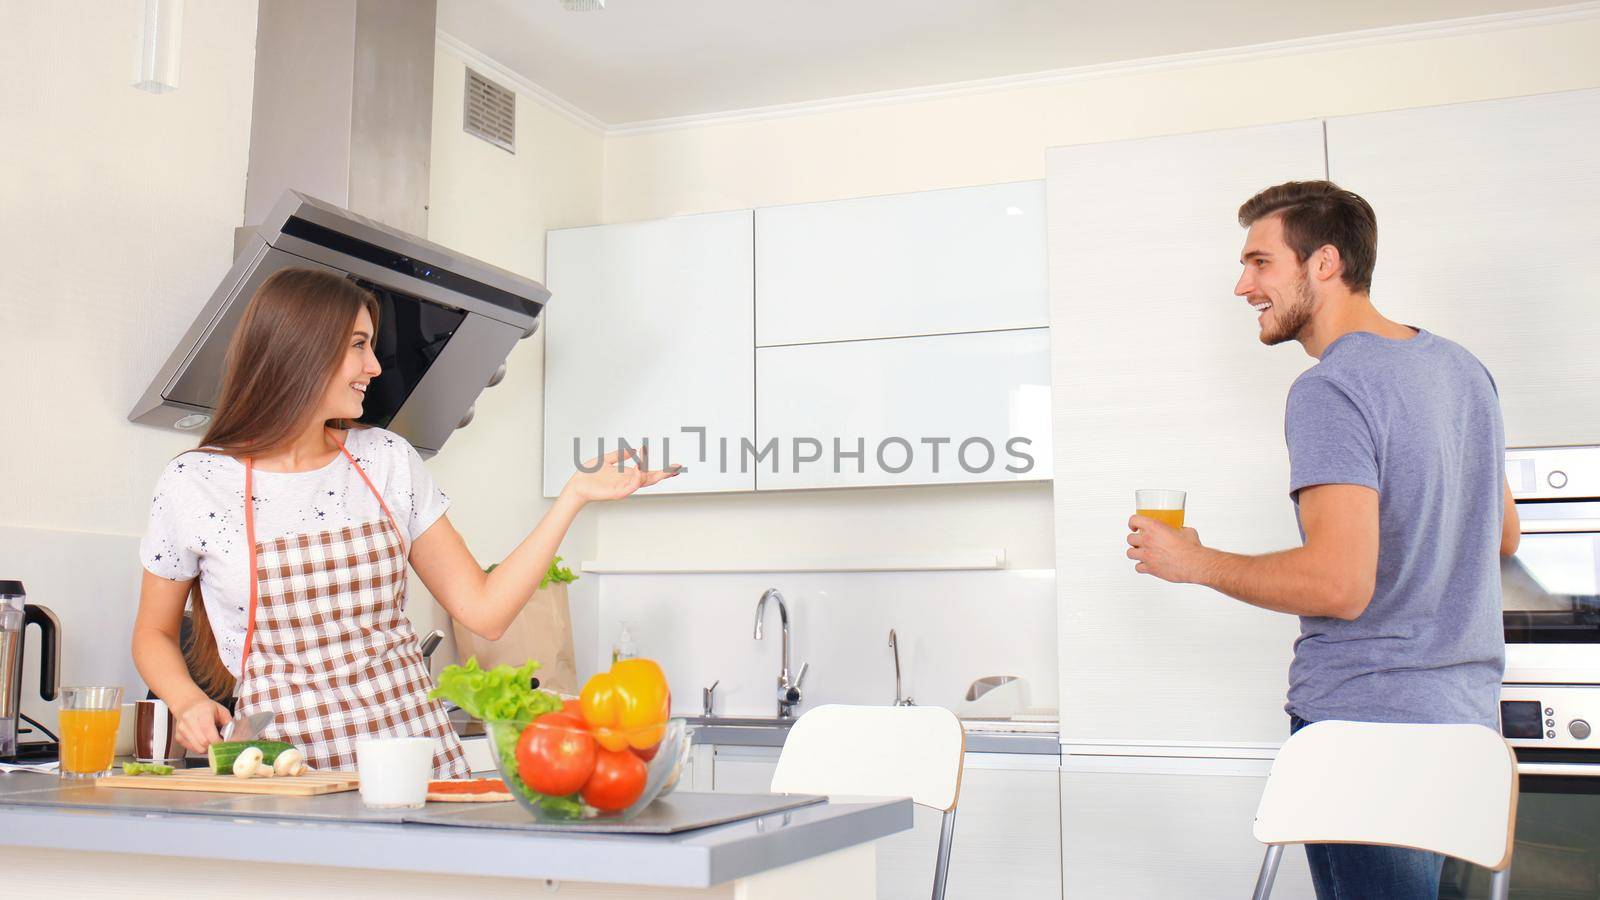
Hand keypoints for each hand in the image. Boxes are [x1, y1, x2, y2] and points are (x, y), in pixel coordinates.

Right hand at [174, 697, 231, 753]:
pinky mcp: (178, 737)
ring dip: (208, 749)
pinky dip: (200, 748)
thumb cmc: (206, 707)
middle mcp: (189, 720)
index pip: (210, 733)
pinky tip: (204, 741)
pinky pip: (192, 749)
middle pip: (204, 743)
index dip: (219, 742)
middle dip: (214, 746)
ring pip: (198, 748)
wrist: (188, 704)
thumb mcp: (221, 710)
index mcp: (202, 712)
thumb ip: (228, 722)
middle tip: (220, 743)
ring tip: (212, 741)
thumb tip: (232, 736)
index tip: (225, 743)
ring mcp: (182, 730)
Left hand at [563, 447, 681, 502]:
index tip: (675, 466)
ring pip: (642, 482)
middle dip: (664, 474)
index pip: (648, 472)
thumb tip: (634, 450)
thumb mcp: (606, 459)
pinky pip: (630, 487)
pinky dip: (637, 479)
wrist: (576, 485)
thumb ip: (620, 455)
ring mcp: (623, 488)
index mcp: (627, 475)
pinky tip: (640, 470)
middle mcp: (627, 482)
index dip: (662, 470)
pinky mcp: (616, 493)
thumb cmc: (588, 475)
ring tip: (658, 466)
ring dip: (652, 474)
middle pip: (651, 478)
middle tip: (677, 468)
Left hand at [1126, 515, 1204, 582]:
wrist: (1195, 564)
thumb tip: (1180, 530)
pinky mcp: (1150, 568)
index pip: (1134, 520)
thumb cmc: (1191, 548)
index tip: (1134, 526)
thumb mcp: (1186, 531)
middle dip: (1134, 540)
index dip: (1132, 522)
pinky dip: (1141, 566)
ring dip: (1135, 552)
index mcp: (1154, 527)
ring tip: (1141, 553)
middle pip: (1129, 538)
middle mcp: (1148, 540)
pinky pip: (1137, 567)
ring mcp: (1147, 555)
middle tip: (1140, 541)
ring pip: (1130, 553)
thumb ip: (1179, 529)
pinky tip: (1146, 564)